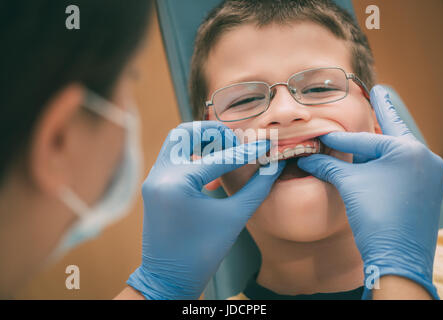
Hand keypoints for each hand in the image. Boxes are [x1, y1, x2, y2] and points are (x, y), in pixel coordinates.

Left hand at [127, 121, 283, 298]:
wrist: (168, 277)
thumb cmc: (201, 253)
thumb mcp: (233, 219)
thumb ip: (256, 188)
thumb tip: (273, 165)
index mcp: (177, 185)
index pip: (219, 158)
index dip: (247, 151)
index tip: (266, 145)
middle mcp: (160, 175)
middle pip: (187, 132)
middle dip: (216, 133)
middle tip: (238, 143)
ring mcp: (154, 179)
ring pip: (177, 140)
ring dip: (202, 139)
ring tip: (227, 150)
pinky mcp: (154, 184)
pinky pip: (174, 156)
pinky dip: (193, 152)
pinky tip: (213, 163)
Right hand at [297, 85, 442, 298]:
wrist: (398, 260)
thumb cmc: (376, 217)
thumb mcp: (349, 185)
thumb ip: (329, 166)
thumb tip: (307, 159)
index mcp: (408, 151)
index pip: (365, 139)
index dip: (339, 137)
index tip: (325, 132)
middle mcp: (425, 159)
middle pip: (389, 138)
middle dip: (379, 120)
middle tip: (378, 94)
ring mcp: (430, 177)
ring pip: (398, 154)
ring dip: (381, 145)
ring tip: (374, 126)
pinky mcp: (428, 193)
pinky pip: (404, 170)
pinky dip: (388, 163)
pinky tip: (376, 161)